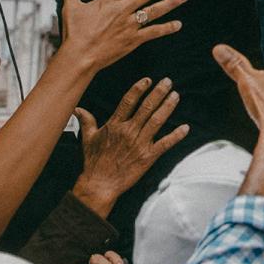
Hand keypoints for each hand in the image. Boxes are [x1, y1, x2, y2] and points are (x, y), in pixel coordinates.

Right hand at [58, 0, 188, 71]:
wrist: (80, 55)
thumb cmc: (75, 33)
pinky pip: (154, 32)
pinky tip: (178, 24)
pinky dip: (166, 28)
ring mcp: (130, 25)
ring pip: (155, 10)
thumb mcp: (71, 7)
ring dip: (171, 2)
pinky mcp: (134, 40)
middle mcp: (123, 10)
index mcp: (109, 1)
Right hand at [73, 79, 190, 211]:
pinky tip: (185, 128)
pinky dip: (176, 135)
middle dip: (159, 92)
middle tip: (168, 82)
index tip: (148, 80)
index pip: (129, 101)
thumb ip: (86, 121)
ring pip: (157, 120)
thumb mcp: (87, 139)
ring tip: (175, 96)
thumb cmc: (93, 162)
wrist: (100, 184)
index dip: (139, 88)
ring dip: (168, 107)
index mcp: (115, 125)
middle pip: (147, 107)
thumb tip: (77, 109)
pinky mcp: (148, 157)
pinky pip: (165, 144)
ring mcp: (139, 144)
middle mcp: (129, 131)